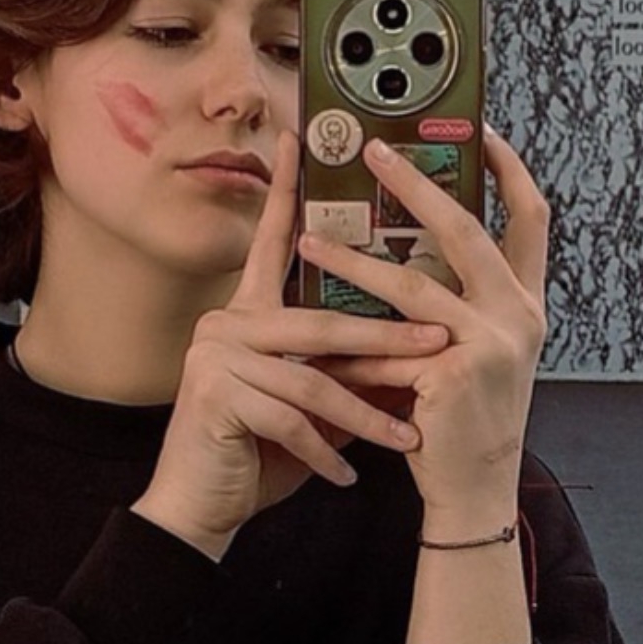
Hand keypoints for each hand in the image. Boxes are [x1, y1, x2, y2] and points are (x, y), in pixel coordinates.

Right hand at [131, 131, 448, 558]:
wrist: (200, 504)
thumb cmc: (259, 447)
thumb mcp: (307, 400)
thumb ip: (340, 364)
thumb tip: (414, 338)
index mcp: (248, 310)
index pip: (273, 240)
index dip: (284, 189)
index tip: (300, 139)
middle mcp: (227, 321)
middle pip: (320, 319)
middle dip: (387, 336)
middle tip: (442, 340)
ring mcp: (215, 356)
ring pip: (312, 374)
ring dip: (368, 410)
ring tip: (410, 432)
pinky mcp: (213, 395)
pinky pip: (289, 419)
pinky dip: (328, 450)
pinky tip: (351, 474)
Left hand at [297, 129, 548, 536]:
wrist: (475, 488)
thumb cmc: (464, 414)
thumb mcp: (474, 346)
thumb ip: (451, 299)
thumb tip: (393, 243)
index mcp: (525, 301)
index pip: (531, 218)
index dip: (510, 170)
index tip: (482, 130)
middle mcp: (519, 316)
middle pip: (467, 230)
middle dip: (416, 185)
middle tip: (373, 150)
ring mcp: (492, 345)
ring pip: (411, 285)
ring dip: (352, 261)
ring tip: (308, 240)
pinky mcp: (456, 376)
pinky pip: (387, 347)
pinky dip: (348, 341)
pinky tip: (313, 336)